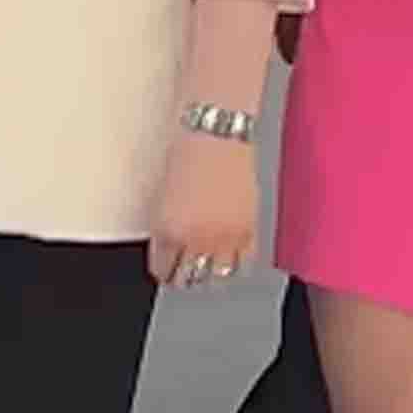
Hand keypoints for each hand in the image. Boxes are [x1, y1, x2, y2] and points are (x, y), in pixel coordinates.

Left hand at [148, 131, 259, 287]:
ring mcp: (224, 236)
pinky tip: (231, 254)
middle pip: (189, 277)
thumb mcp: (163, 197)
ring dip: (211, 271)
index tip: (166, 269)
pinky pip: (244, 260)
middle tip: (185, 270)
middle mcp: (195, 239)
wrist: (216, 135)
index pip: (163, 268)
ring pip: (217, 274)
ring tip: (208, 263)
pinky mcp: (249, 230)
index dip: (164, 270)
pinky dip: (237, 260)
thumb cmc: (186, 153)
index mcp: (168, 231)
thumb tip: (172, 247)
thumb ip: (167, 227)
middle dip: (184, 276)